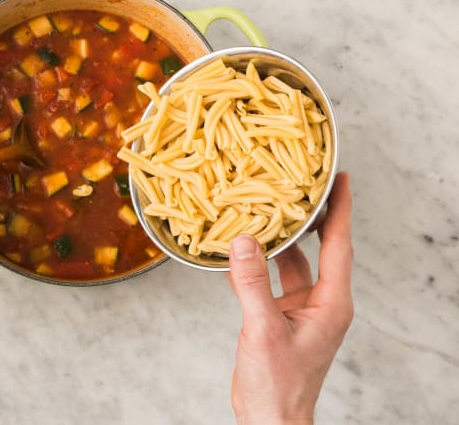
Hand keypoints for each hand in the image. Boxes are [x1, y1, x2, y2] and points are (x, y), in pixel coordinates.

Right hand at [228, 172, 352, 424]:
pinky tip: (240, 251)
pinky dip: (257, 264)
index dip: (340, 210)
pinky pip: (271, 280)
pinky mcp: (281, 316)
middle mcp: (321, 301)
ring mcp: (301, 309)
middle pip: (320, 248)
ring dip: (281, 239)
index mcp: (331, 303)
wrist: (270, 419)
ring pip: (293, 262)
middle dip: (312, 216)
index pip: (339, 246)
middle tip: (302, 183)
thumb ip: (251, 284)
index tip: (342, 179)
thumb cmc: (277, 384)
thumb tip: (243, 241)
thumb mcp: (262, 329)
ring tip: (268, 207)